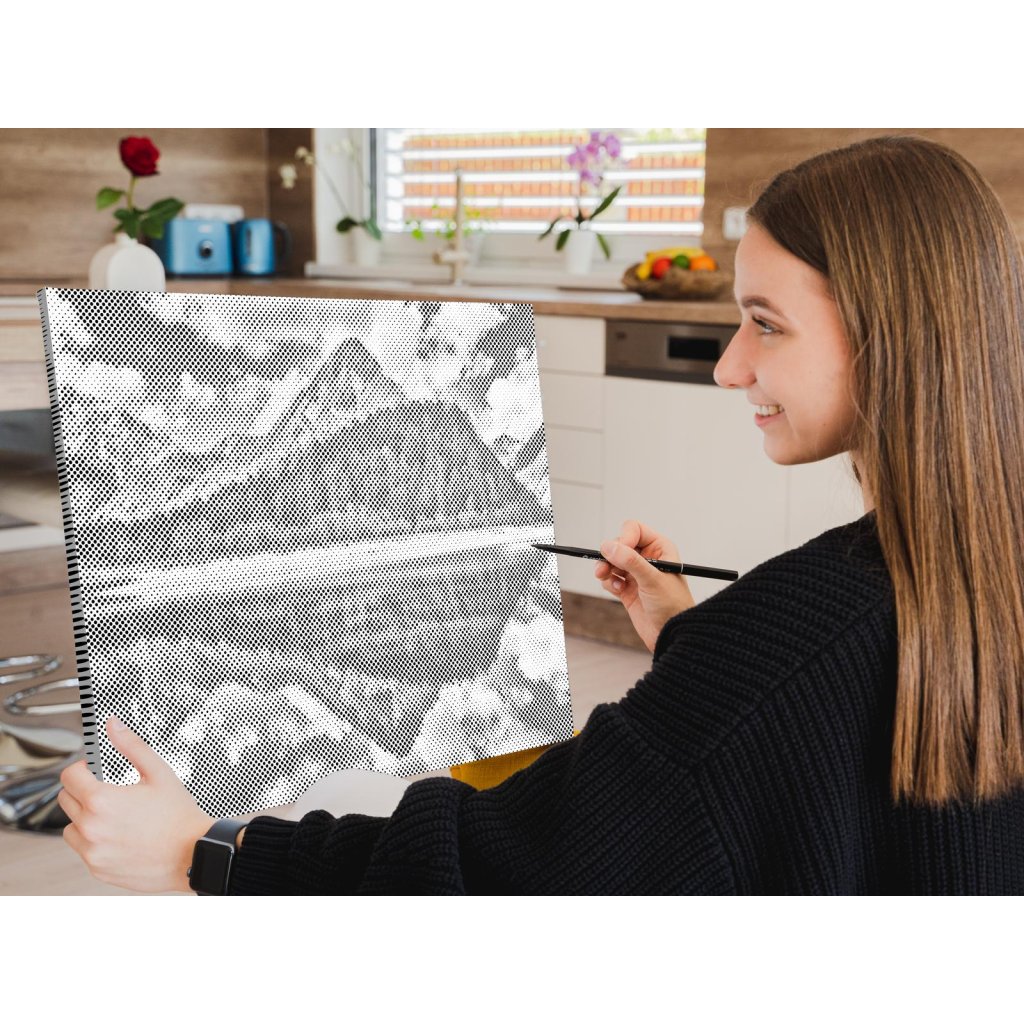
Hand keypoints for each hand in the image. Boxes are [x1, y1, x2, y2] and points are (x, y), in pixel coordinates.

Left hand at [58, 716, 214, 893]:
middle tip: (108, 791)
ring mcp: (92, 852)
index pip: (69, 776)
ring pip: (70, 827)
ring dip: (84, 818)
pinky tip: (120, 835)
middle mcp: (91, 828)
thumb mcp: (158, 772)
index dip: (82, 767)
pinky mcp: (97, 869)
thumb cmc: (178, 815)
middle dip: (82, 790)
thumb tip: (112, 726)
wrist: (192, 853)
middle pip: (65, 800)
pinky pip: (83, 850)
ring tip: (114, 816)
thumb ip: (130, 746)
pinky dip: (95, 841)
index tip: (95, 770)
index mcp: (101, 801)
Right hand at [595, 520, 696, 652]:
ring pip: (612, 561)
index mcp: (660, 549)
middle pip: (619, 544)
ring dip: (605, 567)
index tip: (617, 552)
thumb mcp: (652, 580)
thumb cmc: (673, 606)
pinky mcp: (627, 589)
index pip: (634, 530)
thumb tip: (608, 546)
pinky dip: (609, 582)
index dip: (623, 538)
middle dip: (610, 555)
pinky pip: (611, 578)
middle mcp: (648, 558)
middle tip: (605, 567)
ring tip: (604, 576)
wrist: (672, 635)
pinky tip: (618, 591)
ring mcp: (637, 574)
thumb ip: (630, 561)